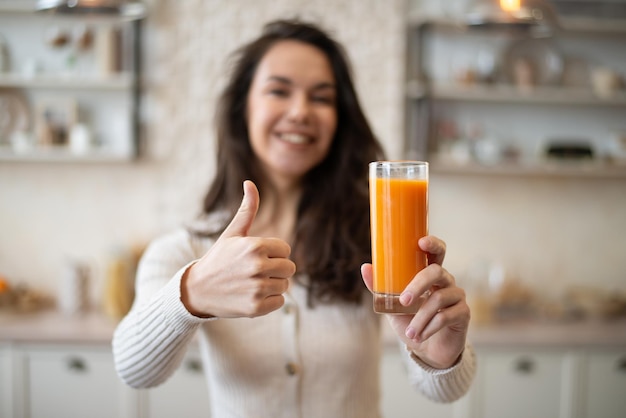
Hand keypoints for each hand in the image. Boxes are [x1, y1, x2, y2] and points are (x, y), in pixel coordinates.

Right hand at [181, 180, 295, 317]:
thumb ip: (247, 209)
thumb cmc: (218, 259)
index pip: (285, 250)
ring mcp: (257, 288)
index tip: (256, 257)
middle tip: (255, 272)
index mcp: (255, 246)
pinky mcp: (256, 307)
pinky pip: (280, 302)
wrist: (196, 291)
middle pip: (289, 268)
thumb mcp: (232, 233)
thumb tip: (249, 182)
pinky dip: (269, 301)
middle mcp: (257, 266)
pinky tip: (251, 296)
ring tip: (251, 284)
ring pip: (285, 285)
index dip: (273, 254)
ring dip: (272, 285)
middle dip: (276, 270)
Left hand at [361, 236, 469, 368]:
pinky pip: (446, 316)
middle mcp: (446, 281)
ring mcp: (456, 296)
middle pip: (436, 272)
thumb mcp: (391, 307)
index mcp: (429, 274)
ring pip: (438, 298)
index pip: (437, 252)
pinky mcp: (463, 313)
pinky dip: (429, 328)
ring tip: (409, 334)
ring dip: (420, 318)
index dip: (433, 244)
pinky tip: (420, 337)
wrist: (428, 351)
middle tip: (403, 302)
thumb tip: (365, 267)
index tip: (421, 242)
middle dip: (418, 285)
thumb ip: (380, 289)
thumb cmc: (410, 322)